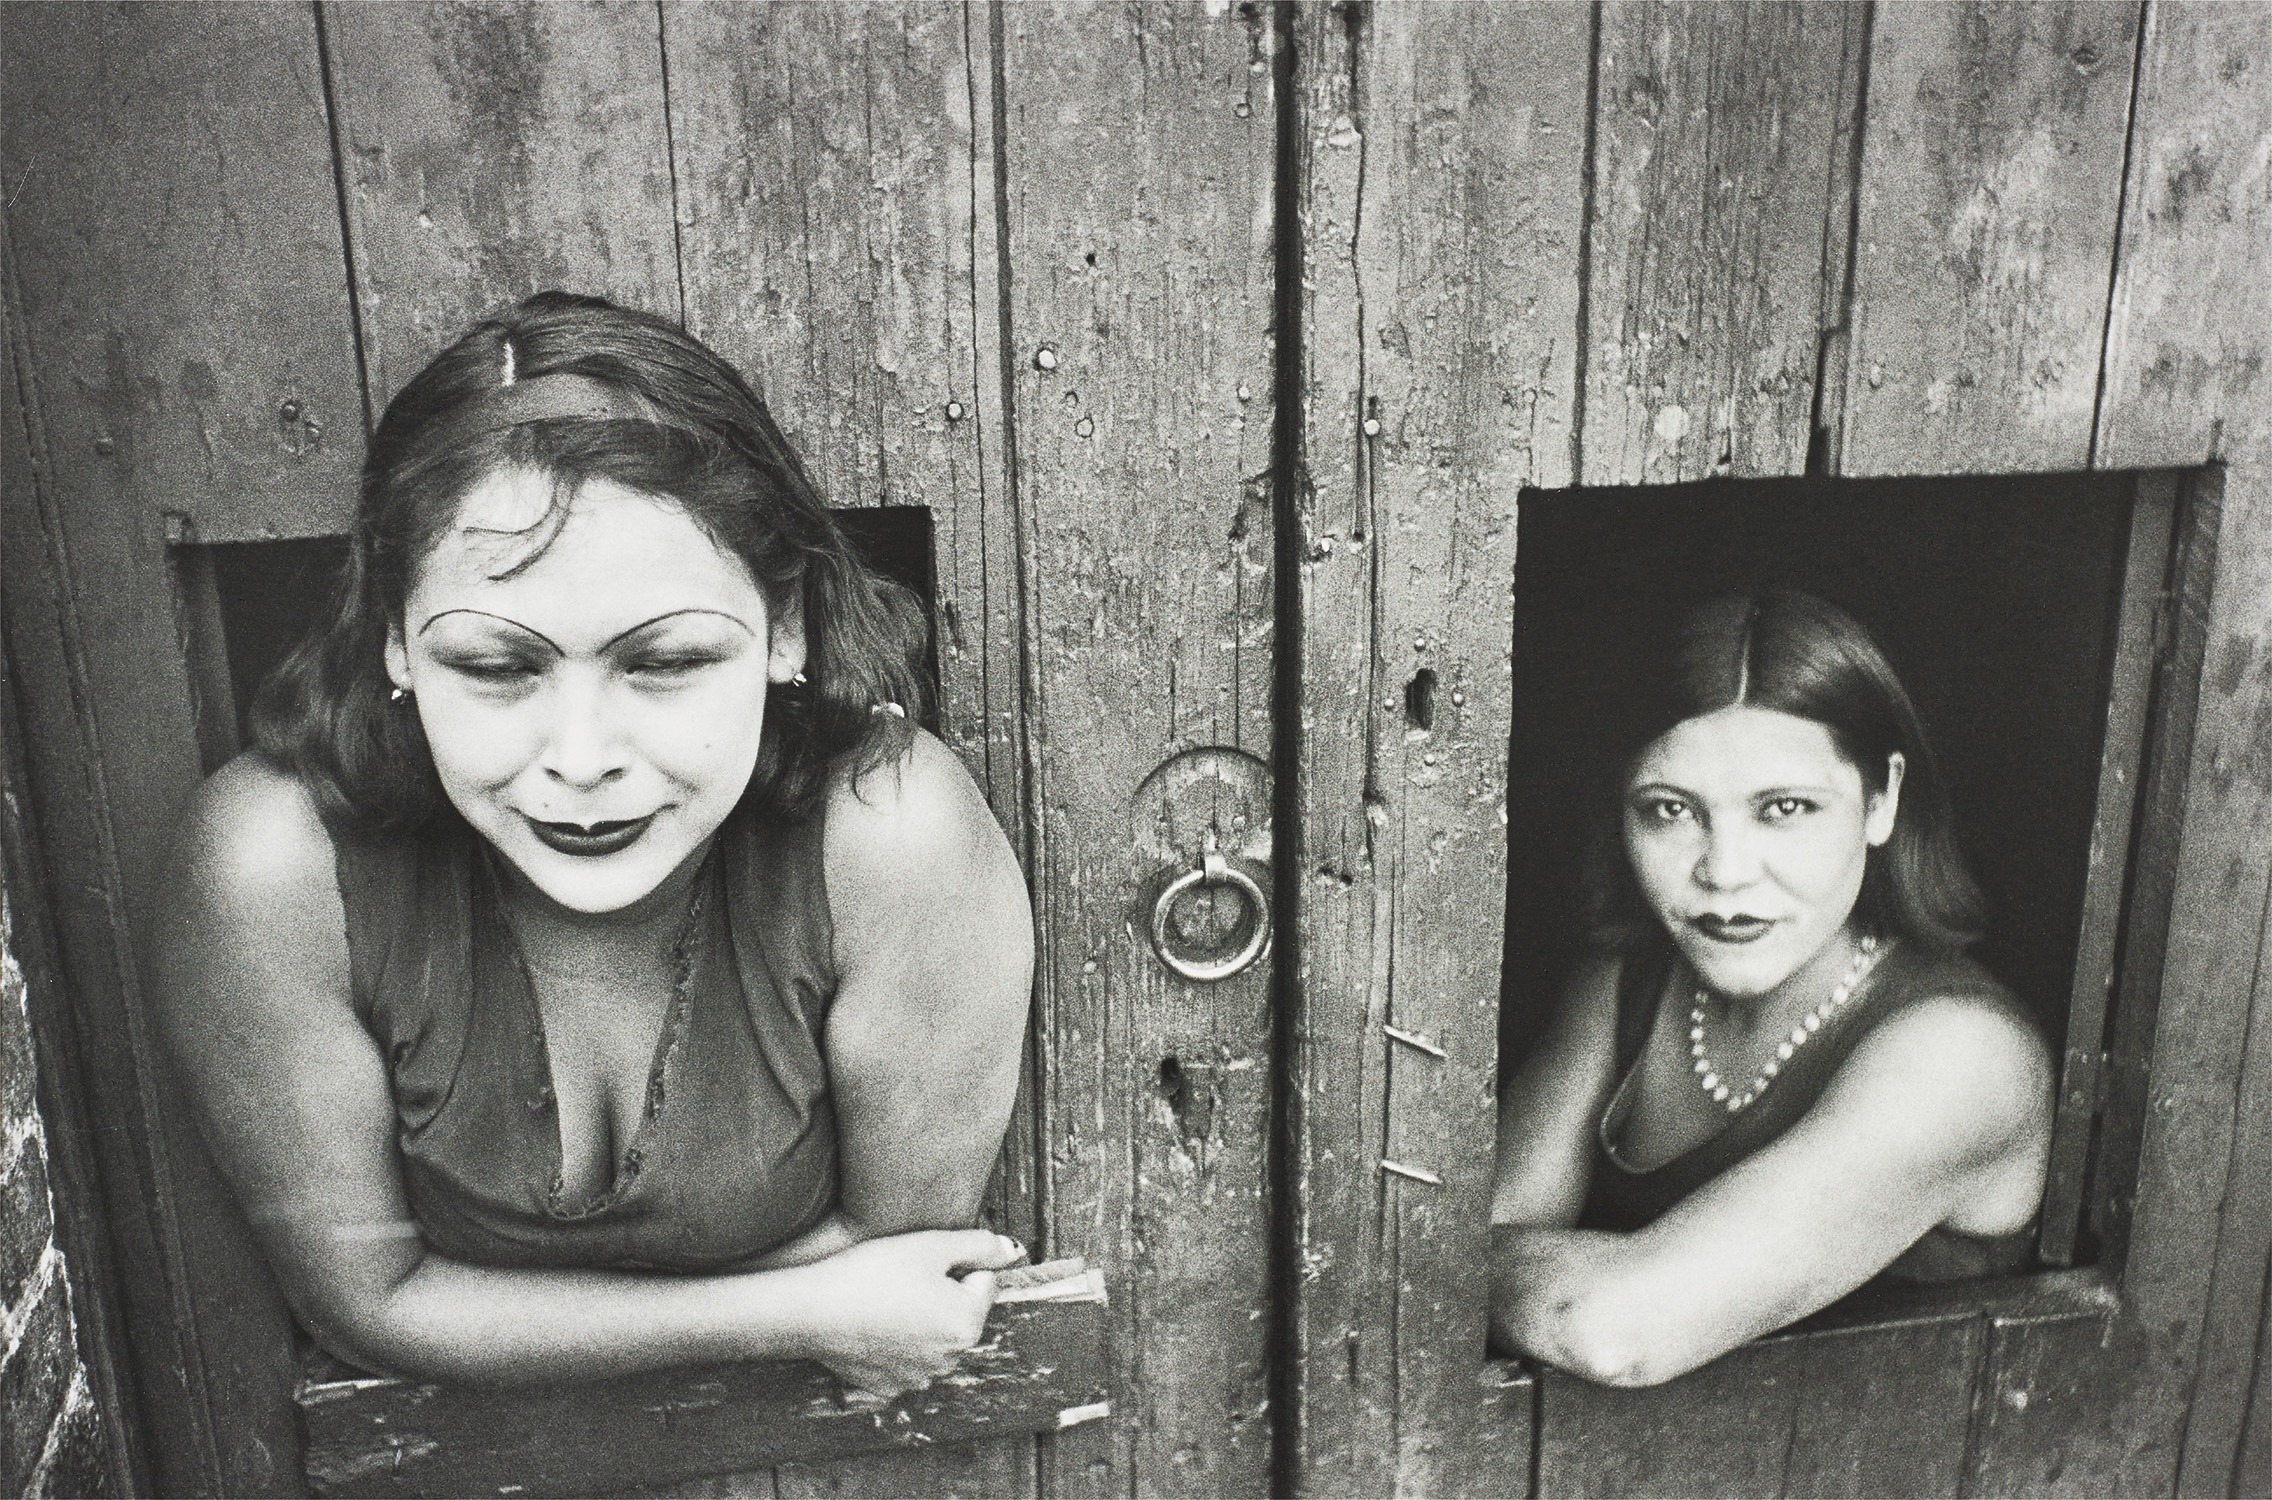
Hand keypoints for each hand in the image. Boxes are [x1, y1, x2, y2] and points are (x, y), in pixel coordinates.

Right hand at [788, 1228, 1024, 1396]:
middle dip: (943, 1291)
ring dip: (921, 1317)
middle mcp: (950, 1359)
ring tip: (886, 1299)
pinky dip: (897, 1341)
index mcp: (967, 1324)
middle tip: (903, 1277)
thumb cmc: (871, 1273)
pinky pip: (908, 1357)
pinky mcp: (890, 1387)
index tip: (923, 1261)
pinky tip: (874, 1324)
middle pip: (961, 1310)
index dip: (955, 1262)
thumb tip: (1012, 1250)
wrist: (811, 1310)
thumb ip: (980, 1246)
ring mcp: (919, 1377)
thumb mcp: (930, 1245)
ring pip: (934, 1334)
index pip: (984, 1279)